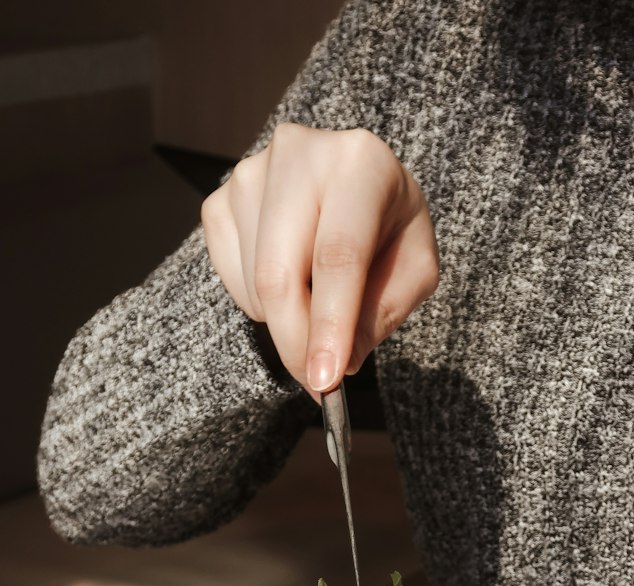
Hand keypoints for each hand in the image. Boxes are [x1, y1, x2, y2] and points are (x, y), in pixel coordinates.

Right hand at [202, 123, 438, 396]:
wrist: (354, 186)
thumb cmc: (389, 228)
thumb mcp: (413, 270)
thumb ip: (382, 313)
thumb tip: (340, 361)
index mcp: (359, 164)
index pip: (337, 256)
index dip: (329, 325)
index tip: (325, 379)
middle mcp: (298, 155)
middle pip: (279, 274)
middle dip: (296, 343)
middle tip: (316, 383)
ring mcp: (250, 175)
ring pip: (255, 284)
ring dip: (285, 323)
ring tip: (319, 307)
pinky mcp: (220, 201)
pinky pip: (231, 280)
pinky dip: (261, 305)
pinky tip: (292, 285)